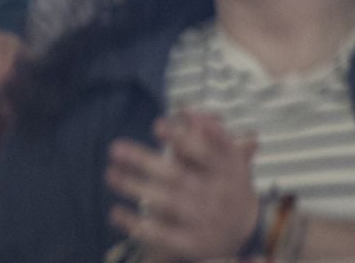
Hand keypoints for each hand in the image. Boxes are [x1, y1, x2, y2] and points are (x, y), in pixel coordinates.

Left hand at [106, 112, 259, 262]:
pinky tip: (114, 212)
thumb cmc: (223, 184)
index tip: (155, 125)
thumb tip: (187, 110)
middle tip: (114, 148)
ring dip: (135, 188)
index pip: (207, 153)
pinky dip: (137, 224)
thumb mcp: (225, 159)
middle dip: (145, 161)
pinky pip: (162, 235)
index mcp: (229, 171)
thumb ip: (206, 135)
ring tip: (109, 174)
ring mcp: (207, 222)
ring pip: (167, 203)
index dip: (183, 139)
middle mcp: (220, 197)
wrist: (244, 234)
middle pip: (178, 177)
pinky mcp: (193, 245)